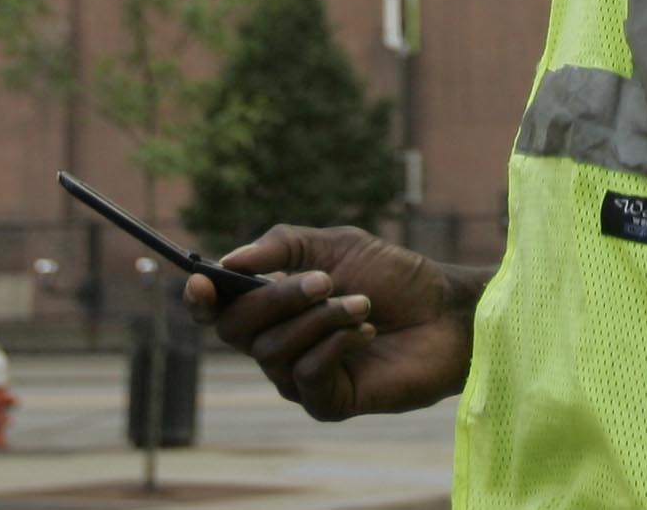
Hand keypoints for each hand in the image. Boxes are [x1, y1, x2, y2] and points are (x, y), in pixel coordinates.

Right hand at [184, 225, 471, 420]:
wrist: (445, 311)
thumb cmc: (394, 277)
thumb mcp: (336, 244)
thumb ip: (282, 245)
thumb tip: (228, 261)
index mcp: (273, 305)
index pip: (218, 311)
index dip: (200, 300)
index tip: (201, 282)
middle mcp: (278, 343)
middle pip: (236, 329)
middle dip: (278, 298)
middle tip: (325, 279)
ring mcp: (299, 376)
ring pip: (272, 352)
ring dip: (320, 319)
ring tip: (362, 305)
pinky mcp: (326, 403)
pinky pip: (305, 376)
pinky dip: (335, 346)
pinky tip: (367, 333)